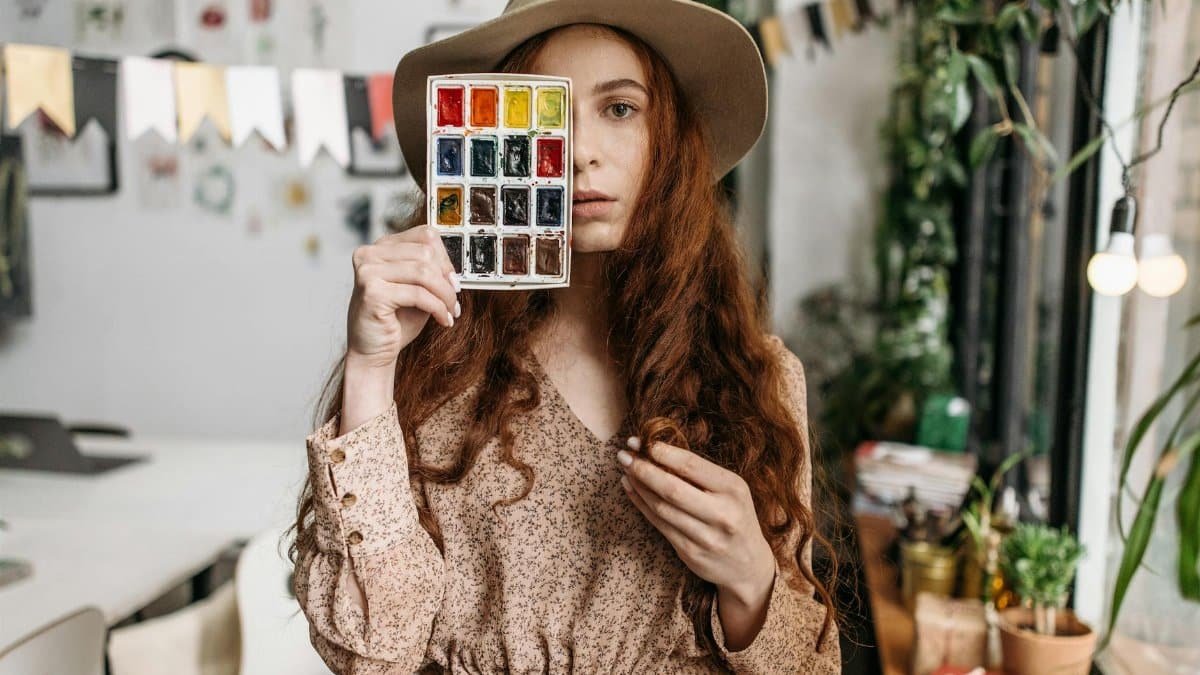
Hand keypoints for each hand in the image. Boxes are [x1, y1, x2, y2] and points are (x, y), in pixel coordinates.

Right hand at [346, 225, 459, 369]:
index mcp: (381, 247)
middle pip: (426, 252)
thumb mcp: (417, 288)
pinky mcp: (372, 293)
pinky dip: (438, 308)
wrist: (372, 352)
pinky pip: (418, 294)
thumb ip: (431, 271)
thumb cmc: (396, 320)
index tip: (453, 281)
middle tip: (454, 301)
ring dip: (445, 295)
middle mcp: (370, 254)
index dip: (445, 258)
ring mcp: (368, 272)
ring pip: (424, 272)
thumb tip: (455, 267)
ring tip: (450, 311)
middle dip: (446, 279)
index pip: (424, 235)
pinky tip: (443, 320)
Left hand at [616, 438, 775, 605]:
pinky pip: (659, 524)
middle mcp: (722, 514)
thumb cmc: (735, 516)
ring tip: (626, 470)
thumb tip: (658, 450)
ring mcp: (705, 537)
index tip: (644, 443)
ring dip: (638, 486)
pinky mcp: (690, 552)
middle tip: (624, 455)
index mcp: (733, 489)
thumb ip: (701, 474)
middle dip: (644, 469)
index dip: (664, 453)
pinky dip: (641, 504)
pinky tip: (631, 490)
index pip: (692, 466)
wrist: (748, 564)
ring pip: (661, 507)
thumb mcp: (731, 490)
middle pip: (672, 488)